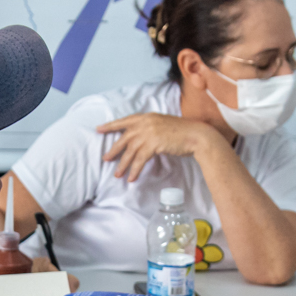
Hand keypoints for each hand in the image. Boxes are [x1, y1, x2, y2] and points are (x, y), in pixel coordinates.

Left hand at [97, 113, 220, 181]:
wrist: (196, 135)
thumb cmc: (183, 132)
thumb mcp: (163, 125)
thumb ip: (150, 129)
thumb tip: (139, 140)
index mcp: (147, 117)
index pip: (124, 121)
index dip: (111, 125)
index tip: (99, 129)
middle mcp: (145, 123)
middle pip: (124, 138)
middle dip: (114, 150)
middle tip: (105, 159)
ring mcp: (149, 133)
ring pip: (130, 151)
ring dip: (123, 165)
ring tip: (117, 175)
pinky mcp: (153, 144)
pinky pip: (139, 160)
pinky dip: (135, 170)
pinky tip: (132, 178)